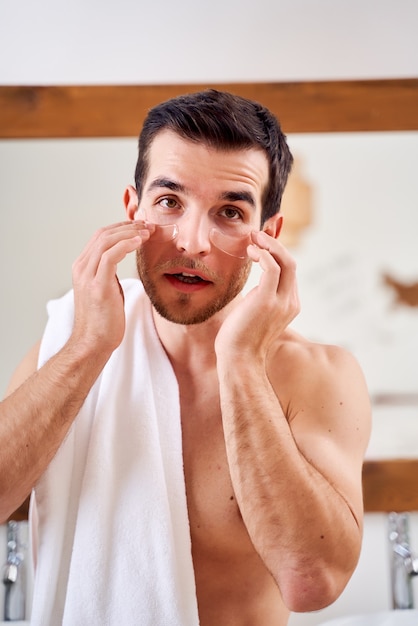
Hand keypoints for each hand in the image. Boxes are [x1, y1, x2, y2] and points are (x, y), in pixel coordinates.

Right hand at [70, 220, 152, 354]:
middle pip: (103, 234)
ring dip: (130, 232)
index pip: (101, 236)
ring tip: (148, 232)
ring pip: (106, 240)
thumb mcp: (106, 289)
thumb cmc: (103, 321)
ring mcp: (87, 276)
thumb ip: (110, 274)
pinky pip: (110, 255)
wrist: (93, 343)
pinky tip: (140, 242)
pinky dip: (126, 244)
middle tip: (149, 225)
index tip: (142, 227)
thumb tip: (122, 263)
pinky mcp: (97, 286)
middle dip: (128, 226)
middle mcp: (82, 268)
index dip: (122, 228)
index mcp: (83, 267)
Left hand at [215, 230, 299, 358]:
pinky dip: (263, 254)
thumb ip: (258, 296)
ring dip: (269, 245)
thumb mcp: (252, 312)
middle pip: (291, 262)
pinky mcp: (268, 301)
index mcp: (289, 304)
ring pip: (286, 261)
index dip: (276, 252)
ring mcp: (282, 302)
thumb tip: (252, 283)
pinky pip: (272, 267)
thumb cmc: (240, 339)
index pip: (288, 271)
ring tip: (253, 238)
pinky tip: (250, 252)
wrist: (238, 360)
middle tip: (256, 233)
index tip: (260, 241)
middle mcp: (290, 302)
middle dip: (275, 243)